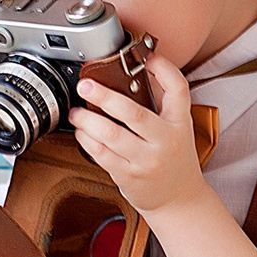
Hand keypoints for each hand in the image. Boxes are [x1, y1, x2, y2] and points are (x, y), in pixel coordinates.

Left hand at [72, 54, 208, 217]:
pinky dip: (87, 140)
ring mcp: (145, 160)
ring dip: (87, 120)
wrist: (179, 199)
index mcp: (179, 123)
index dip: (163, 69)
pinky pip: (101, 154)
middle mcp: (165, 141)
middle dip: (105, 96)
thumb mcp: (178, 127)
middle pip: (134, 113)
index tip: (146, 58)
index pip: (178, 89)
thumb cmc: (174, 159)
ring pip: (111, 135)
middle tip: (86, 86)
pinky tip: (82, 131)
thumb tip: (140, 68)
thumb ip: (162, 101)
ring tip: (76, 112)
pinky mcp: (128, 176)